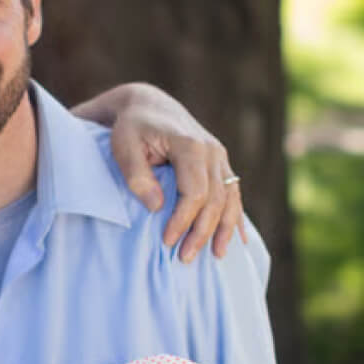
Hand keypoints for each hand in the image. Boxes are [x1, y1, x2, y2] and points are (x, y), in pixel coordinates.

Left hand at [104, 84, 245, 262]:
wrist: (148, 105)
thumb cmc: (131, 127)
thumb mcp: (123, 146)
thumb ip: (137, 174)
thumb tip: (156, 206)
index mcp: (190, 144)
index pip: (195, 191)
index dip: (183, 220)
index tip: (167, 241)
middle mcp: (212, 150)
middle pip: (216, 199)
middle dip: (202, 232)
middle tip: (184, 258)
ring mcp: (220, 156)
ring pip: (231, 198)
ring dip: (225, 229)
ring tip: (216, 256)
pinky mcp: (221, 163)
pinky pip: (235, 193)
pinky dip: (237, 216)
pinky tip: (240, 239)